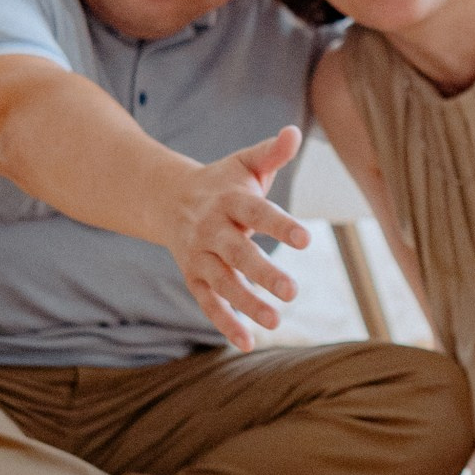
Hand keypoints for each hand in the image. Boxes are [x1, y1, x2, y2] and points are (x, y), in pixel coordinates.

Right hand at [159, 125, 309, 349]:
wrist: (168, 199)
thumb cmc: (222, 182)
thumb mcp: (245, 164)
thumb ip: (271, 152)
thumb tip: (294, 132)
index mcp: (228, 200)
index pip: (256, 213)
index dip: (280, 225)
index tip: (306, 240)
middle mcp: (212, 229)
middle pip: (238, 253)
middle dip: (263, 272)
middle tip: (292, 291)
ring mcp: (200, 256)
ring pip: (223, 283)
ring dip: (247, 303)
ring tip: (276, 321)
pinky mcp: (193, 277)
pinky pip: (208, 302)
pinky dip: (226, 322)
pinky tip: (249, 342)